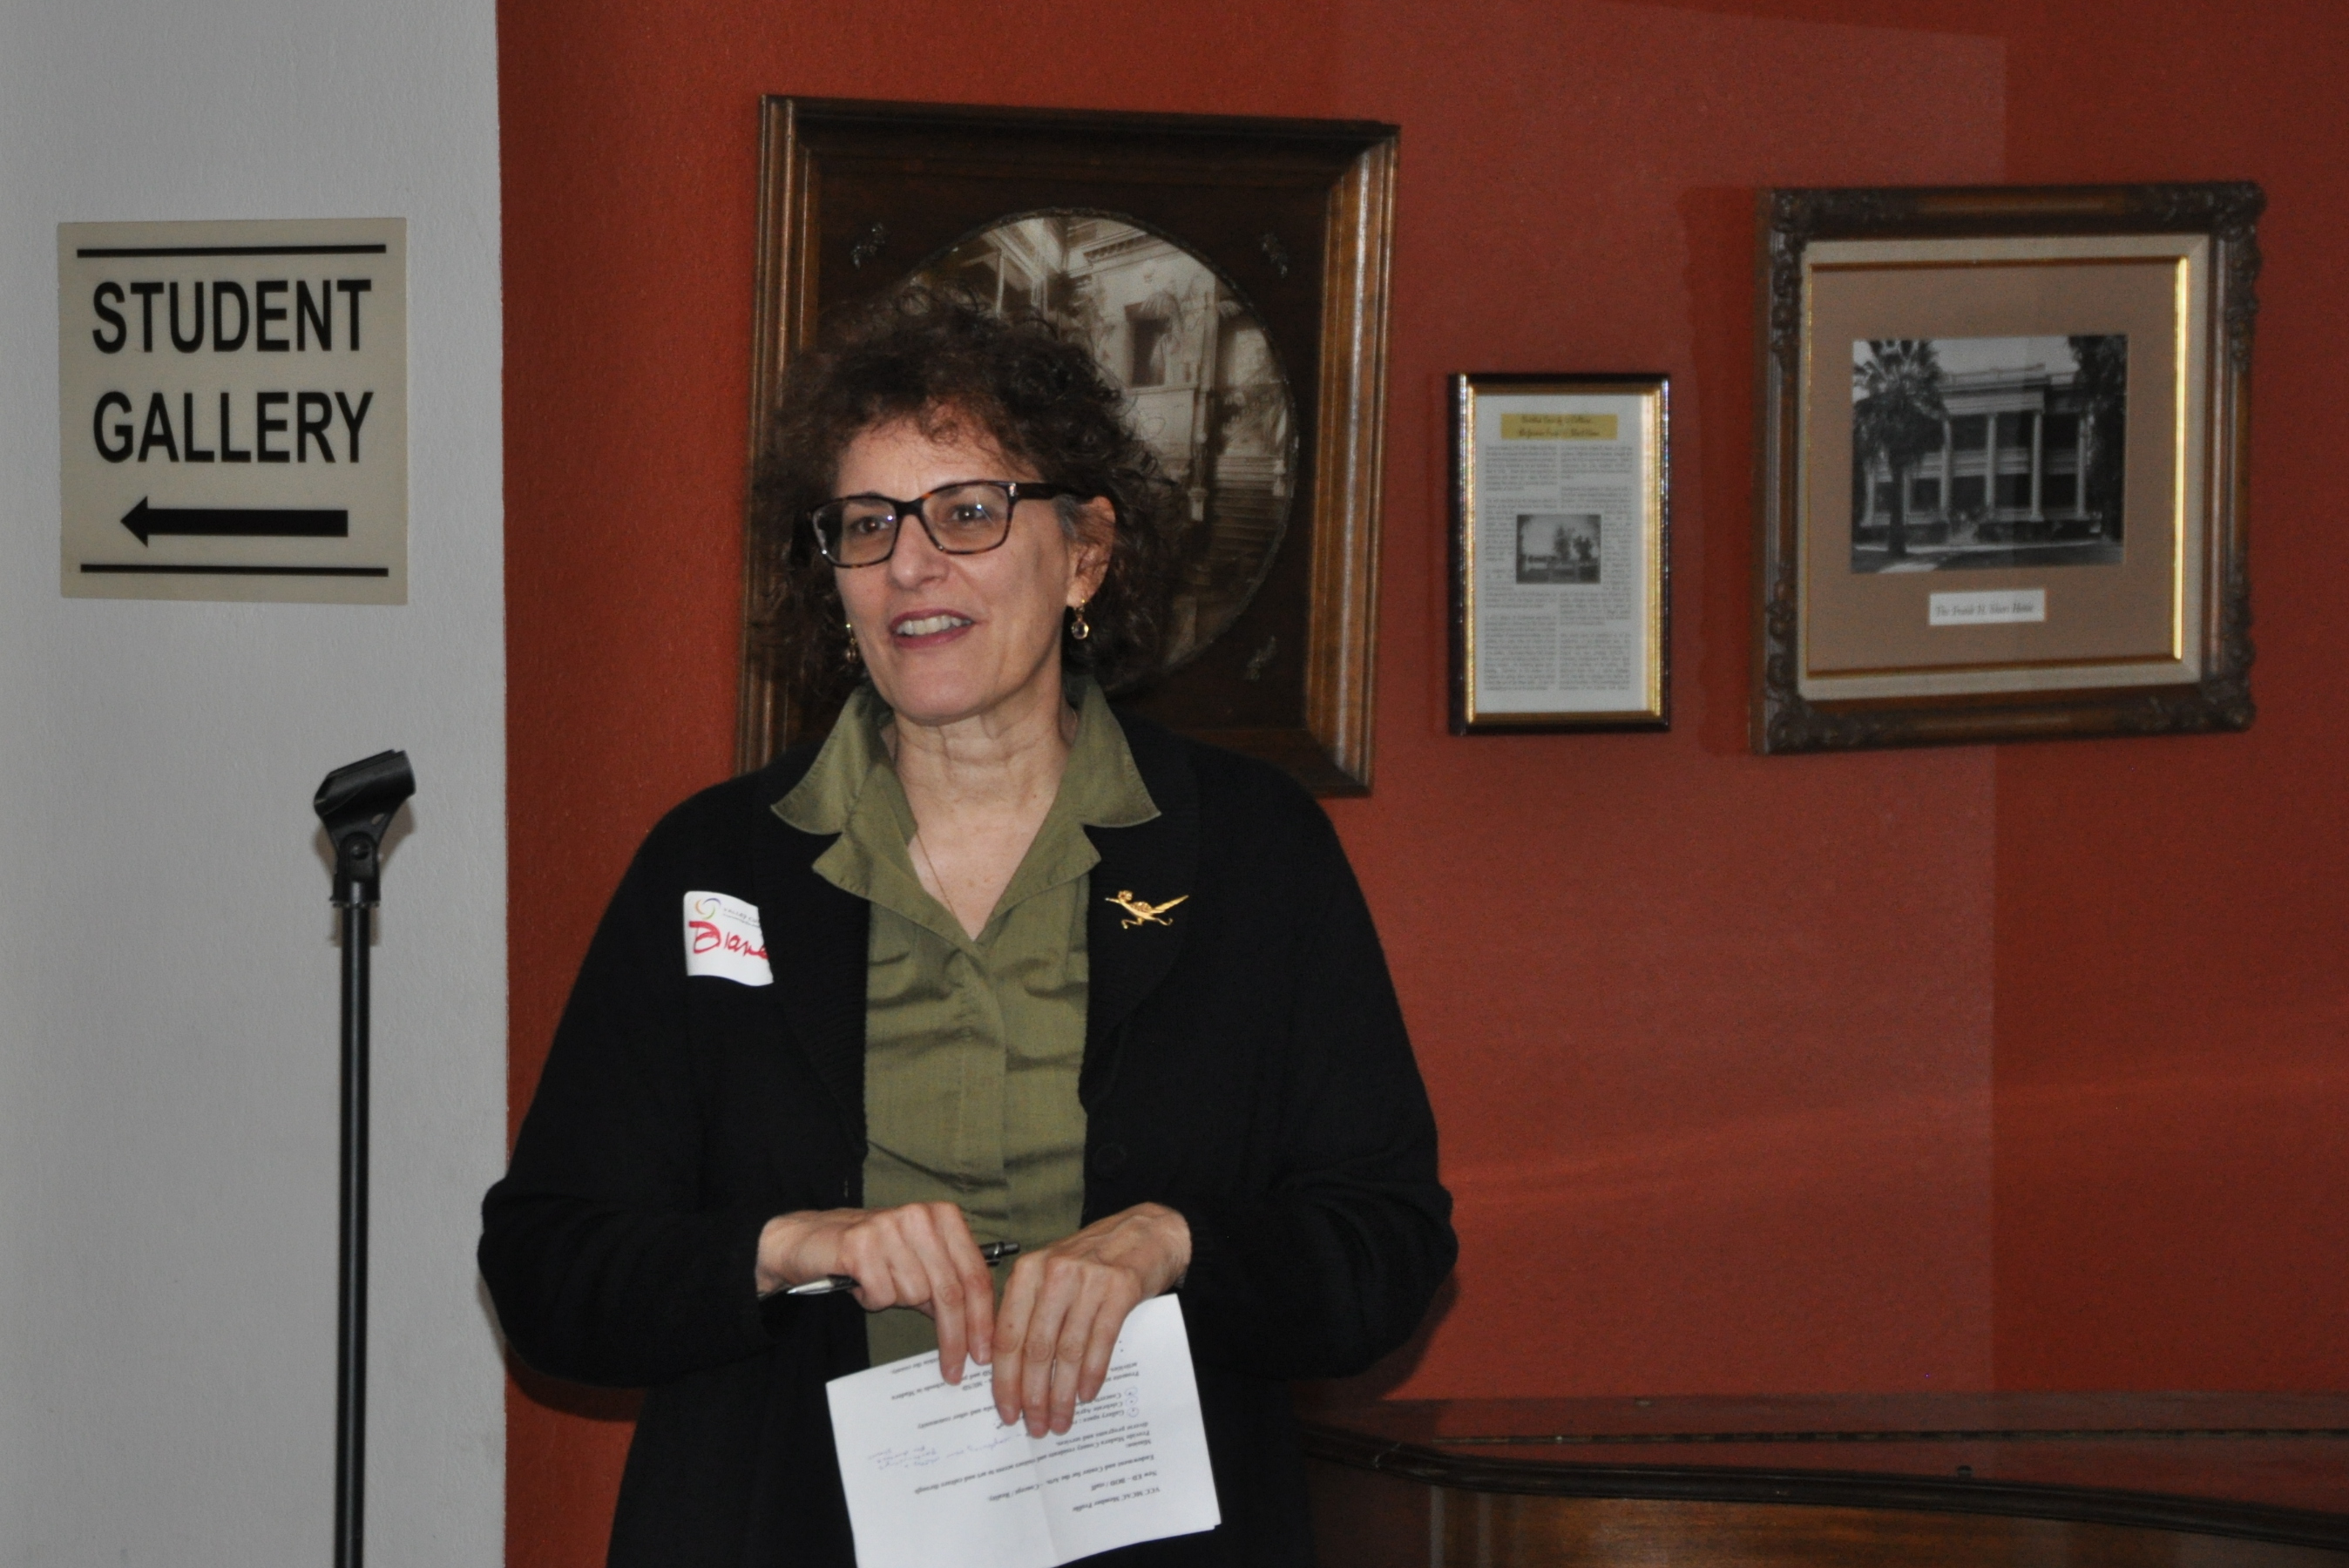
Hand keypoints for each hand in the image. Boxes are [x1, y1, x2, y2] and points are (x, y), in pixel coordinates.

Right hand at [756, 1203, 996, 1382]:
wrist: (808, 1239)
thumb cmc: (869, 1254)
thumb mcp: (916, 1265)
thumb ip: (945, 1287)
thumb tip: (976, 1331)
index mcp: (943, 1217)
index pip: (974, 1274)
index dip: (982, 1318)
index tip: (983, 1354)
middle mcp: (920, 1216)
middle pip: (951, 1291)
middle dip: (954, 1336)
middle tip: (954, 1371)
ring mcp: (889, 1227)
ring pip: (915, 1294)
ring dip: (896, 1302)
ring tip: (879, 1284)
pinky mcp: (859, 1243)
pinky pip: (882, 1294)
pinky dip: (872, 1299)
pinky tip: (861, 1282)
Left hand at [992, 1203, 1190, 1435]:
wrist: (1147, 1230)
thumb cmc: (1094, 1259)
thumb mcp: (1052, 1273)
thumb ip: (1029, 1310)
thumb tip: (1012, 1372)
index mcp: (1028, 1272)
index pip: (1008, 1336)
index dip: (1005, 1380)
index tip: (1007, 1411)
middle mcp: (1054, 1273)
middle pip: (1035, 1348)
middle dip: (1033, 1395)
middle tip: (1035, 1426)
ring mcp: (1088, 1280)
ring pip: (1067, 1350)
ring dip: (1061, 1393)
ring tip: (1061, 1420)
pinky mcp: (1120, 1288)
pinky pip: (1100, 1342)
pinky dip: (1091, 1374)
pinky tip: (1085, 1395)